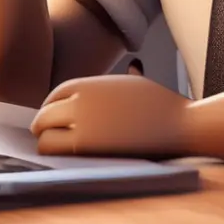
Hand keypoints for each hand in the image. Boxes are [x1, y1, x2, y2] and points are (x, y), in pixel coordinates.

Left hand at [30, 75, 189, 157]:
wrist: (179, 124)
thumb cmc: (163, 105)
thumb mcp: (137, 83)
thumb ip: (122, 79)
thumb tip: (134, 65)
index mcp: (88, 84)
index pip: (54, 96)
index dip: (51, 110)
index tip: (54, 121)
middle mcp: (81, 98)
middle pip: (44, 114)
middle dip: (44, 127)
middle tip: (48, 138)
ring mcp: (81, 120)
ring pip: (43, 132)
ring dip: (45, 141)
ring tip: (54, 150)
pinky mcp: (86, 143)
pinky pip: (53, 148)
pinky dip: (51, 153)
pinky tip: (61, 158)